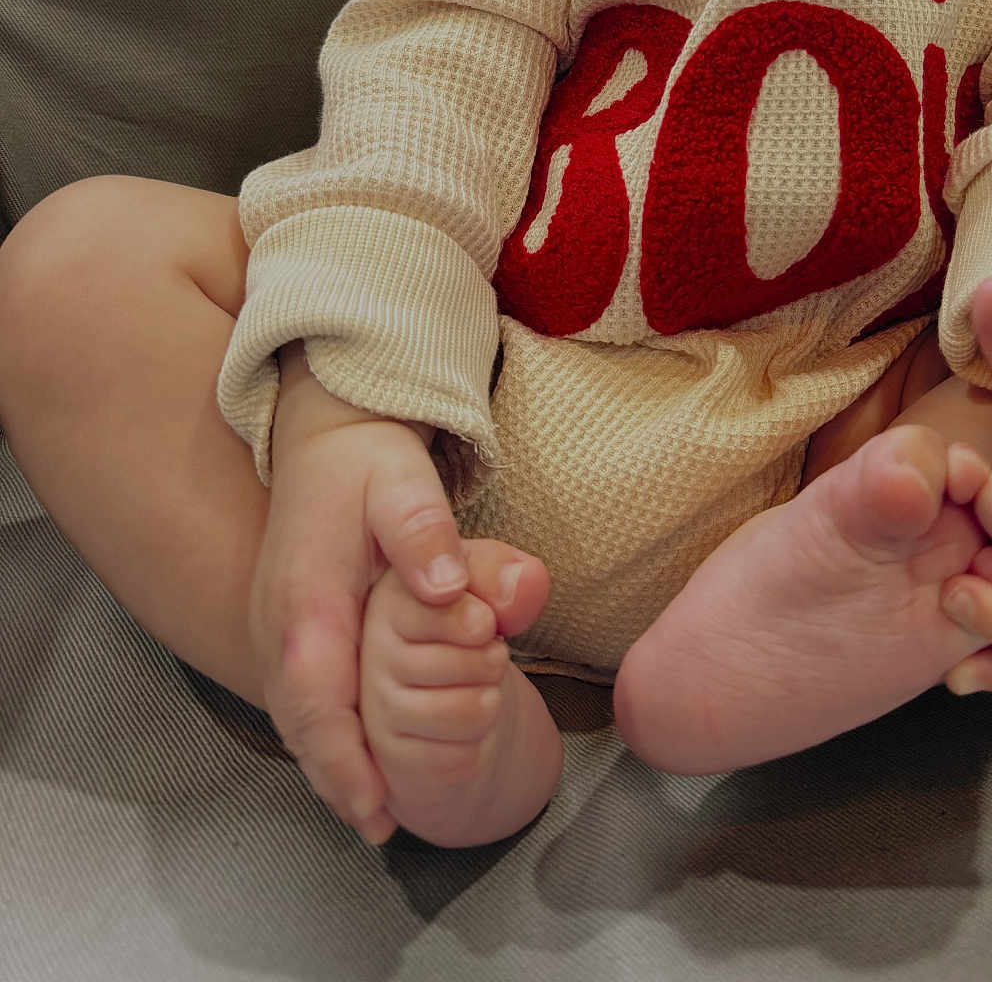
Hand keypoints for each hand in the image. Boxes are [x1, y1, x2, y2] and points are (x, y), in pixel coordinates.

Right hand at [250, 343, 471, 846]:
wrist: (326, 434)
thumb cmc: (369, 463)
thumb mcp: (402, 481)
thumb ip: (424, 529)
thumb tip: (444, 585)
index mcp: (305, 599)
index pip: (316, 698)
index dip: (342, 759)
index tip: (373, 808)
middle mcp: (278, 623)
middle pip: (300, 722)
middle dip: (337, 779)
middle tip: (380, 826)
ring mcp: (276, 627)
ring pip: (298, 714)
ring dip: (331, 762)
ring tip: (373, 809)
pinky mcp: (288, 626)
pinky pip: (303, 695)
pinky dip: (326, 733)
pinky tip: (358, 757)